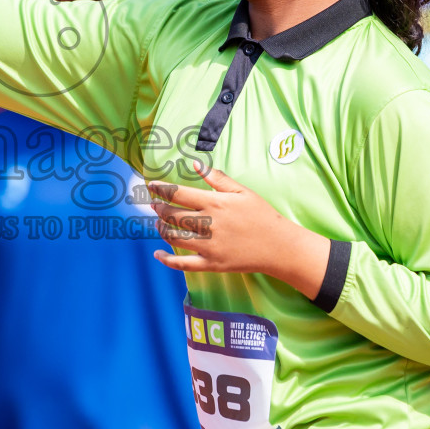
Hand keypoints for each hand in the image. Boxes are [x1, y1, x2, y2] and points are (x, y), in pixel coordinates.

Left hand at [148, 162, 330, 297]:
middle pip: (172, 215)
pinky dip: (167, 260)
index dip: (160, 189)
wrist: (278, 246)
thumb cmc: (261, 215)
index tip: (151, 186)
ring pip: (173, 237)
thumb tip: (196, 164)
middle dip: (158, 208)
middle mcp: (208, 224)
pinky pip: (182, 264)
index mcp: (215, 203)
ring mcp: (209, 246)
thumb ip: (217, 178)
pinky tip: (157, 254)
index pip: (178, 193)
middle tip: (154, 204)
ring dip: (161, 229)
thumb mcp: (242, 192)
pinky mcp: (211, 264)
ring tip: (159, 223)